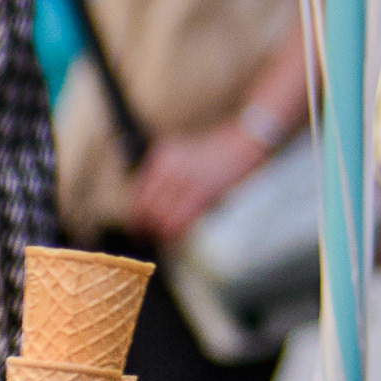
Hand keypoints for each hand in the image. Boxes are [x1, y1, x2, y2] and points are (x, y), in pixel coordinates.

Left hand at [129, 117, 273, 244]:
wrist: (244, 141)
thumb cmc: (218, 151)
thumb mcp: (183, 156)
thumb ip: (166, 176)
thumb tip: (152, 207)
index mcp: (161, 156)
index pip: (138, 192)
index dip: (136, 213)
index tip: (138, 225)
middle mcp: (168, 167)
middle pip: (146, 207)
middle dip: (145, 226)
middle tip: (147, 237)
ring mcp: (184, 180)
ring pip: (161, 217)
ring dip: (160, 232)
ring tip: (163, 238)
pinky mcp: (201, 193)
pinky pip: (179, 221)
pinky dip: (175, 233)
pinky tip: (176, 236)